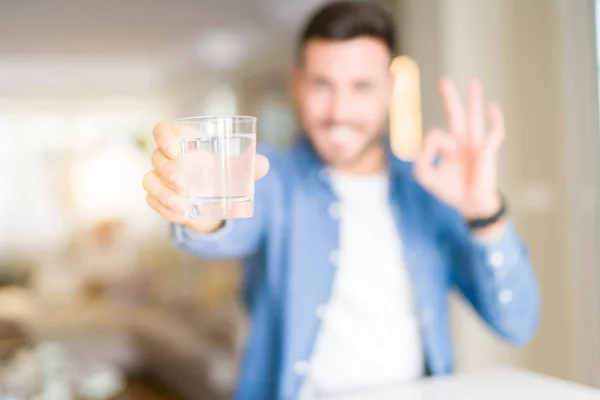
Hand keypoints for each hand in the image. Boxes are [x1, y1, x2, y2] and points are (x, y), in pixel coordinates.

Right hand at [142, 121, 269, 233]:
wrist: (214, 198)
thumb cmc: (221, 172)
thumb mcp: (236, 167)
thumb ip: (250, 164)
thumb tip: (263, 164)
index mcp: (183, 141)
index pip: (162, 130)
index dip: (163, 136)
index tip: (174, 148)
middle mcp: (167, 158)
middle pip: (156, 157)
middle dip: (168, 171)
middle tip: (184, 183)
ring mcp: (160, 178)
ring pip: (149, 181)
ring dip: (163, 193)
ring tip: (183, 204)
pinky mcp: (159, 198)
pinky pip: (153, 201)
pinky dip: (164, 208)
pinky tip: (179, 213)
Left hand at [414, 77, 504, 220]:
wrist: (470, 203)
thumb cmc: (450, 189)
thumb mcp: (426, 176)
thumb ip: (421, 160)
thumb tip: (430, 142)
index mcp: (448, 146)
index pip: (435, 135)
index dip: (431, 148)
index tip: (434, 163)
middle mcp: (462, 141)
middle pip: (455, 114)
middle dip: (449, 97)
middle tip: (443, 80)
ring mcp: (476, 144)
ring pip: (474, 117)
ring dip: (473, 99)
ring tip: (473, 82)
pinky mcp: (488, 151)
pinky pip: (493, 132)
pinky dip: (494, 119)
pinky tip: (492, 106)